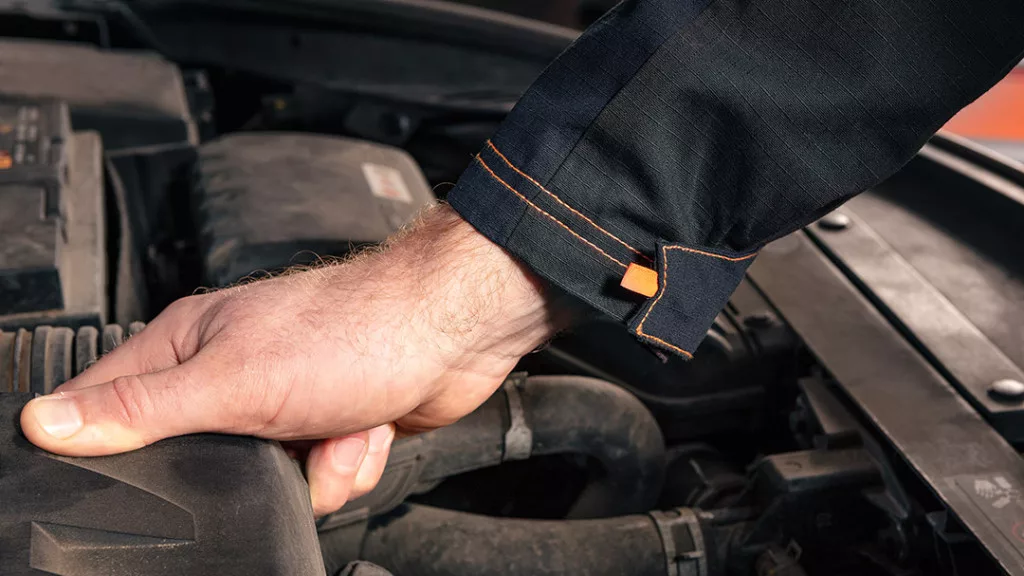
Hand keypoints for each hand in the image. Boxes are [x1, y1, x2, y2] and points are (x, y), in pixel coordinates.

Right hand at [20, 205, 563, 515]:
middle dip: (247, 468)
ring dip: (314, 465)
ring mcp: (288, 396)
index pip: (110, 400)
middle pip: (201, 458)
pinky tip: (367, 426)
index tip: (141, 463)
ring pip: (269, 477)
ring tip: (337, 424)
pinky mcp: (334, 420)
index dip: (108, 440)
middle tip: (277, 437)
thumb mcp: (232, 379)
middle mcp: (236, 367)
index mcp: (192, 343)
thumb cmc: (356, 328)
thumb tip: (49, 422)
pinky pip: (322, 475)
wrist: (452, 331)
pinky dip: (350, 460)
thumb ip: (141, 409)